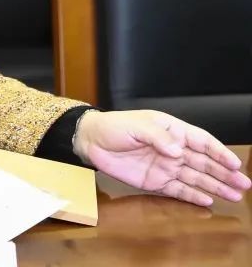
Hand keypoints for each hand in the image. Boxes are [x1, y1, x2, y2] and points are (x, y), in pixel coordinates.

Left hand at [73, 109, 250, 206]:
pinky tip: (208, 201)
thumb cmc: (114, 127)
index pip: (202, 142)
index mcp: (172, 131)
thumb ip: (158, 137)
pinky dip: (192, 196)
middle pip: (204, 162)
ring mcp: (166, 166)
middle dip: (224, 173)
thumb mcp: (136, 126)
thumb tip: (178, 152)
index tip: (234, 164)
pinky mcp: (156, 181)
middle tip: (243, 185)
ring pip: (195, 177)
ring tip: (233, 196)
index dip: (219, 152)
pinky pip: (178, 189)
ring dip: (214, 186)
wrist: (91, 141)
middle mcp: (173, 149)